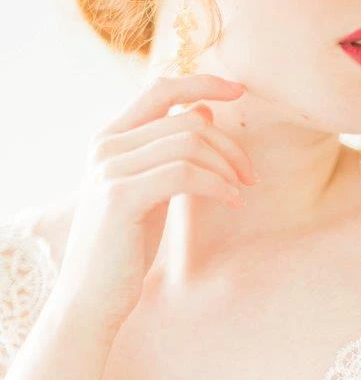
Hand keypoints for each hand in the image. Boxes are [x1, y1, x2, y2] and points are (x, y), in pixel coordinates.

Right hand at [52, 73, 254, 333]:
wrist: (92, 296)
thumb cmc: (126, 247)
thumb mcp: (153, 189)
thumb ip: (171, 150)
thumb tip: (204, 110)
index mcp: (110, 138)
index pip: (161, 89)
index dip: (203, 82)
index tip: (240, 90)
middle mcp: (105, 146)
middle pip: (187, 120)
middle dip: (229, 145)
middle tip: (250, 176)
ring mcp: (109, 169)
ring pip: (189, 143)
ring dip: (227, 166)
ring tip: (241, 191)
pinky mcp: (120, 197)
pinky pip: (184, 173)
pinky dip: (217, 184)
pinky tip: (232, 201)